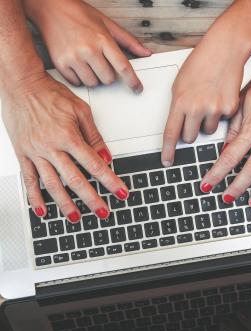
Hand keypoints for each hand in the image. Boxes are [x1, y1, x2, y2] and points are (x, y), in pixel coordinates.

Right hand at [2, 73, 127, 221]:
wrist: (21, 85)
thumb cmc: (50, 94)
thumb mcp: (79, 110)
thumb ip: (93, 135)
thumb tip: (106, 155)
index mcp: (68, 136)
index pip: (95, 164)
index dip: (110, 181)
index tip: (121, 192)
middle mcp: (51, 147)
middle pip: (76, 179)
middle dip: (91, 198)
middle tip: (102, 212)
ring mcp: (35, 152)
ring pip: (52, 184)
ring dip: (65, 203)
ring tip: (76, 218)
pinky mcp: (22, 154)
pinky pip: (28, 179)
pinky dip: (35, 196)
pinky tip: (42, 210)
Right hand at [24, 0, 150, 89]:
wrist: (49, 7)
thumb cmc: (79, 14)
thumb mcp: (107, 23)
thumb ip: (128, 40)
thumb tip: (145, 52)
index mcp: (102, 39)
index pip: (123, 67)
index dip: (133, 81)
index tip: (137, 89)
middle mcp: (88, 49)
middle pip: (108, 79)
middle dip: (108, 75)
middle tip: (100, 62)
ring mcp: (73, 58)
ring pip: (93, 84)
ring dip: (94, 77)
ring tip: (87, 62)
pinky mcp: (60, 64)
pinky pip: (77, 83)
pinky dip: (79, 78)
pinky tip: (77, 64)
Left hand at [161, 0, 250, 165]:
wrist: (224, 49)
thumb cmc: (200, 63)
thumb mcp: (179, 84)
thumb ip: (178, 107)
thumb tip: (177, 126)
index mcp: (180, 102)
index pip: (170, 134)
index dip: (168, 151)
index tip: (166, 161)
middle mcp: (196, 108)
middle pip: (190, 137)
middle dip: (190, 132)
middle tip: (194, 117)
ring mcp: (214, 109)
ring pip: (207, 131)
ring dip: (206, 123)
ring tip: (209, 102)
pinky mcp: (230, 109)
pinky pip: (223, 122)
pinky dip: (221, 114)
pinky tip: (220, 98)